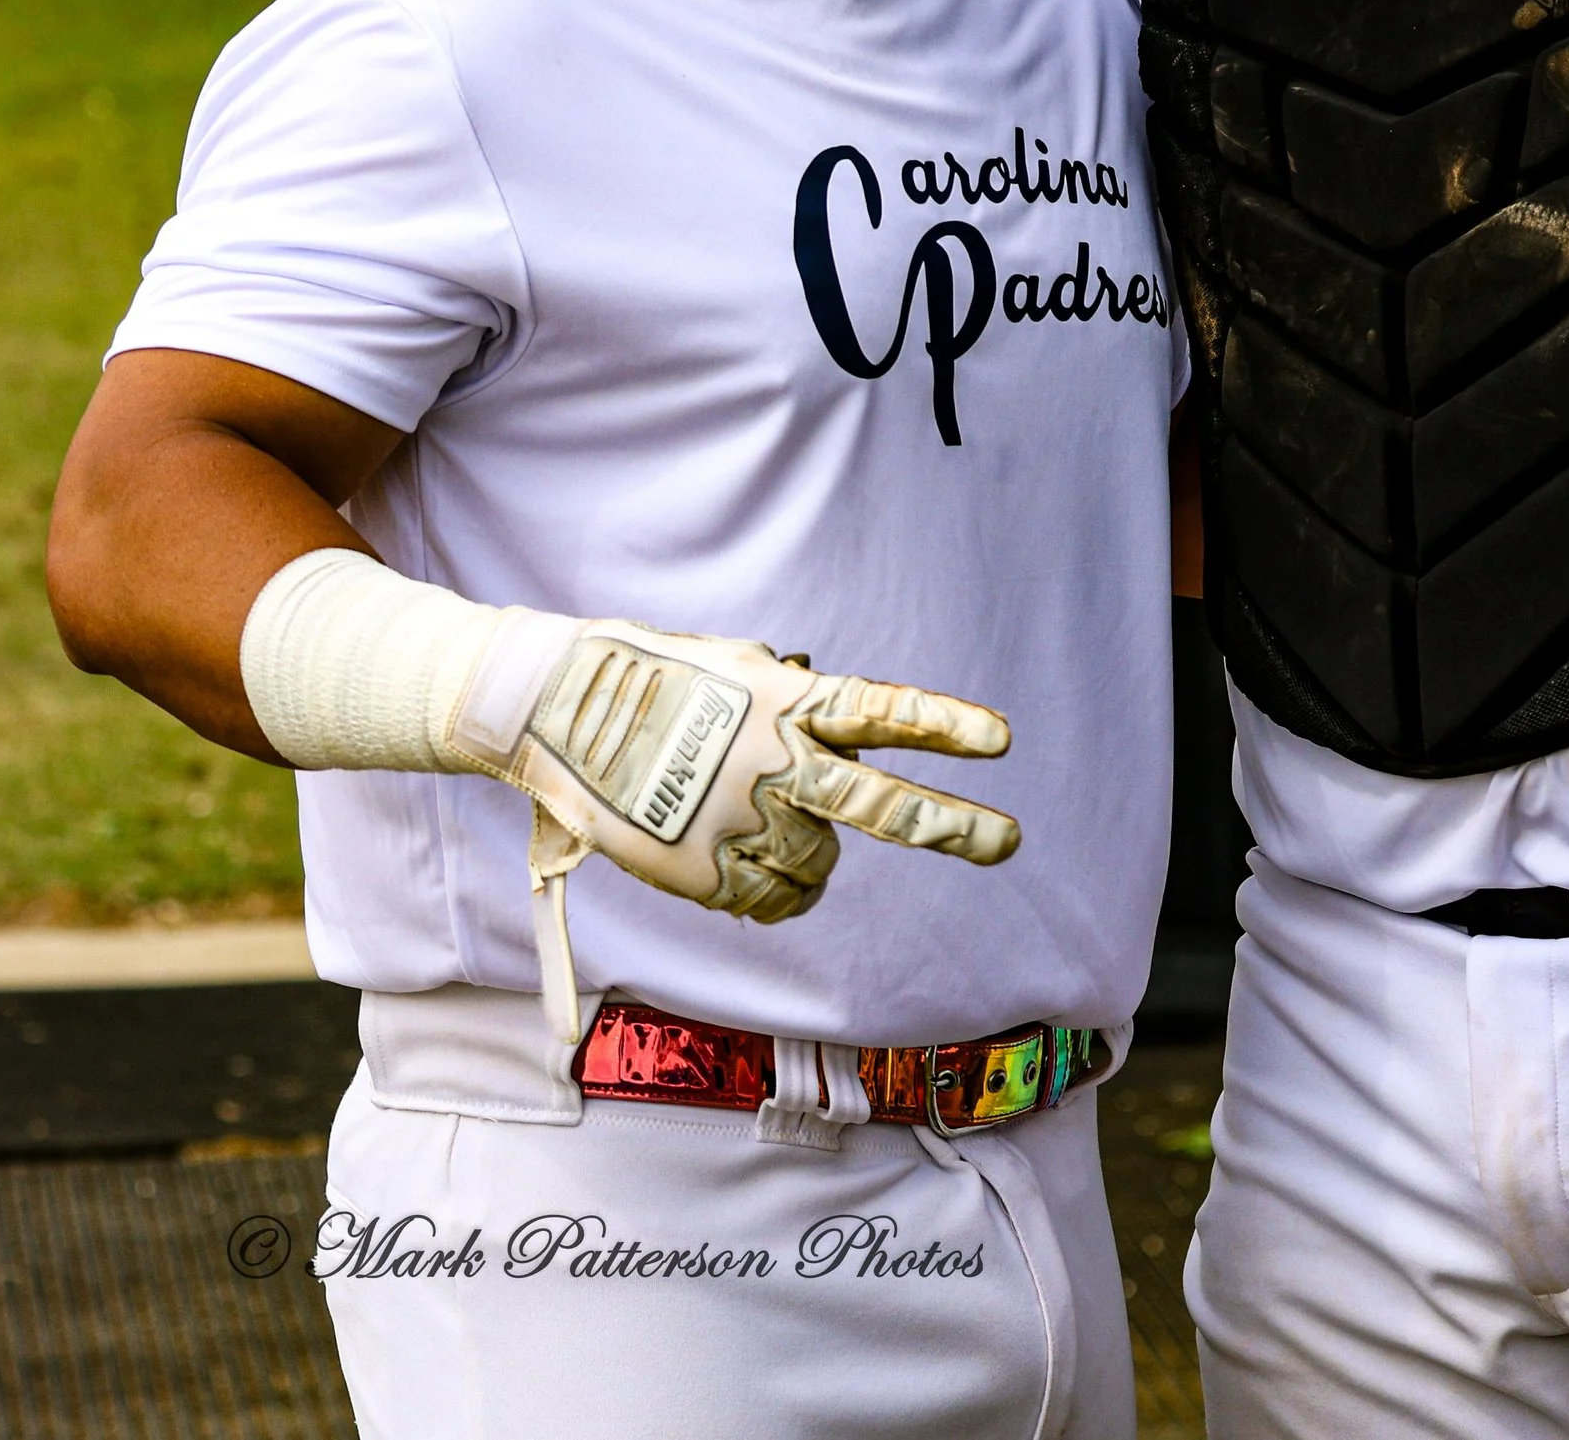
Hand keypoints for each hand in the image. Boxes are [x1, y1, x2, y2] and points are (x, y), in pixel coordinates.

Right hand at [462, 622, 1019, 922]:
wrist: (558, 711)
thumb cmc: (651, 678)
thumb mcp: (734, 667)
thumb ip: (791, 699)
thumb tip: (829, 727)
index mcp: (787, 702)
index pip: (883, 713)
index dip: (945, 727)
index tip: (1003, 741)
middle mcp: (776, 761)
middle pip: (881, 806)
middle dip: (953, 826)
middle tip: (1010, 841)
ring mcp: (742, 820)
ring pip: (820, 863)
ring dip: (806, 851)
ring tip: (754, 818)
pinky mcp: (705, 872)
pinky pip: (775, 901)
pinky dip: (775, 892)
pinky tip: (740, 861)